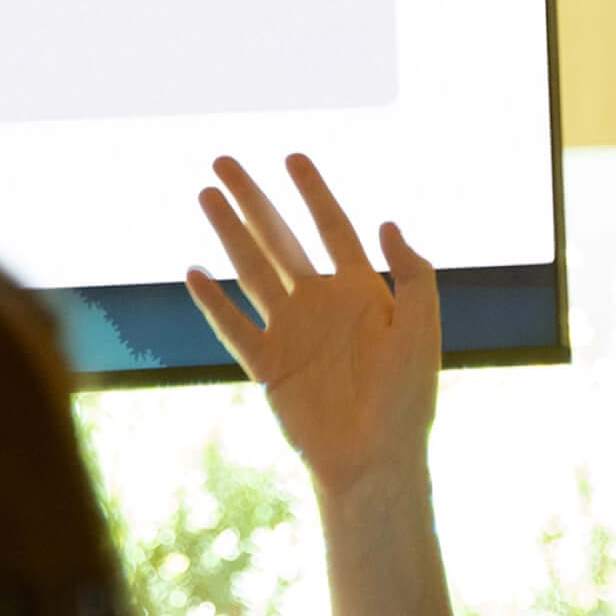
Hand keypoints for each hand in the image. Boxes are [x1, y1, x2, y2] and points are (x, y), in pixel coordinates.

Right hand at [186, 154, 439, 500]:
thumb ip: (414, 274)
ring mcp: (290, 332)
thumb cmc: (407, 398)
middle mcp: (319, 303)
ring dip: (228, 234)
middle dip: (253, 200)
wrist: (376, 458)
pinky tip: (194, 272)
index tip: (292, 157)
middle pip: (279, 239)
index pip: (332, 228)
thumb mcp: (421, 329)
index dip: (313, 192)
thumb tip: (388, 222)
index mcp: (359, 291)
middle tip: (223, 162)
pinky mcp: (268, 366)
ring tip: (205, 196)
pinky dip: (214, 303)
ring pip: (252, 271)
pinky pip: (235, 328)